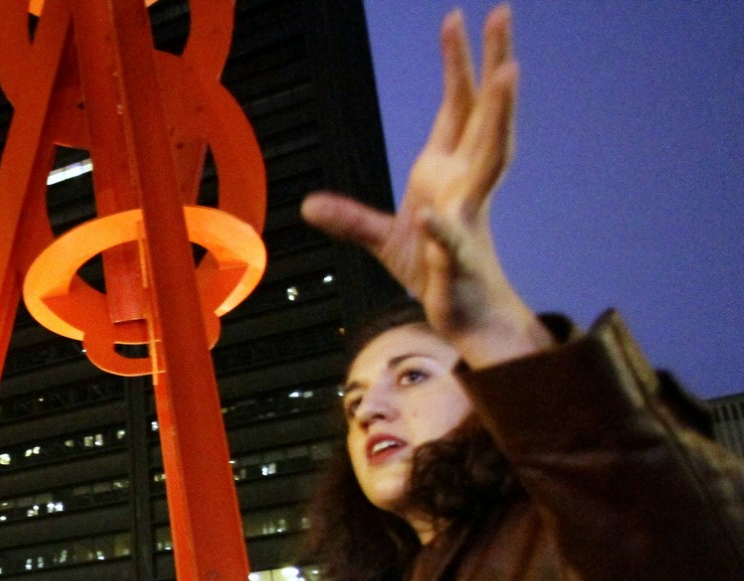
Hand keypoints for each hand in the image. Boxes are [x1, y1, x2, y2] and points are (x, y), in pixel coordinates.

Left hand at [302, 5, 549, 367]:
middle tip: (503, 13)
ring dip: (496, 119)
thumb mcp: (384, 241)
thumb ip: (352, 220)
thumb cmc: (433, 271)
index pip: (458, 110)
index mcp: (448, 174)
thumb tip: (308, 206)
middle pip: (484, 118)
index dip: (458, 66)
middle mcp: (465, 188)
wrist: (462, 314)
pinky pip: (446, 243)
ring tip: (507, 74)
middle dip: (493, 67)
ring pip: (487, 163)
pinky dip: (438, 231)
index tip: (455, 19)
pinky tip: (427, 217)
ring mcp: (465, 222)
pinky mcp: (455, 263)